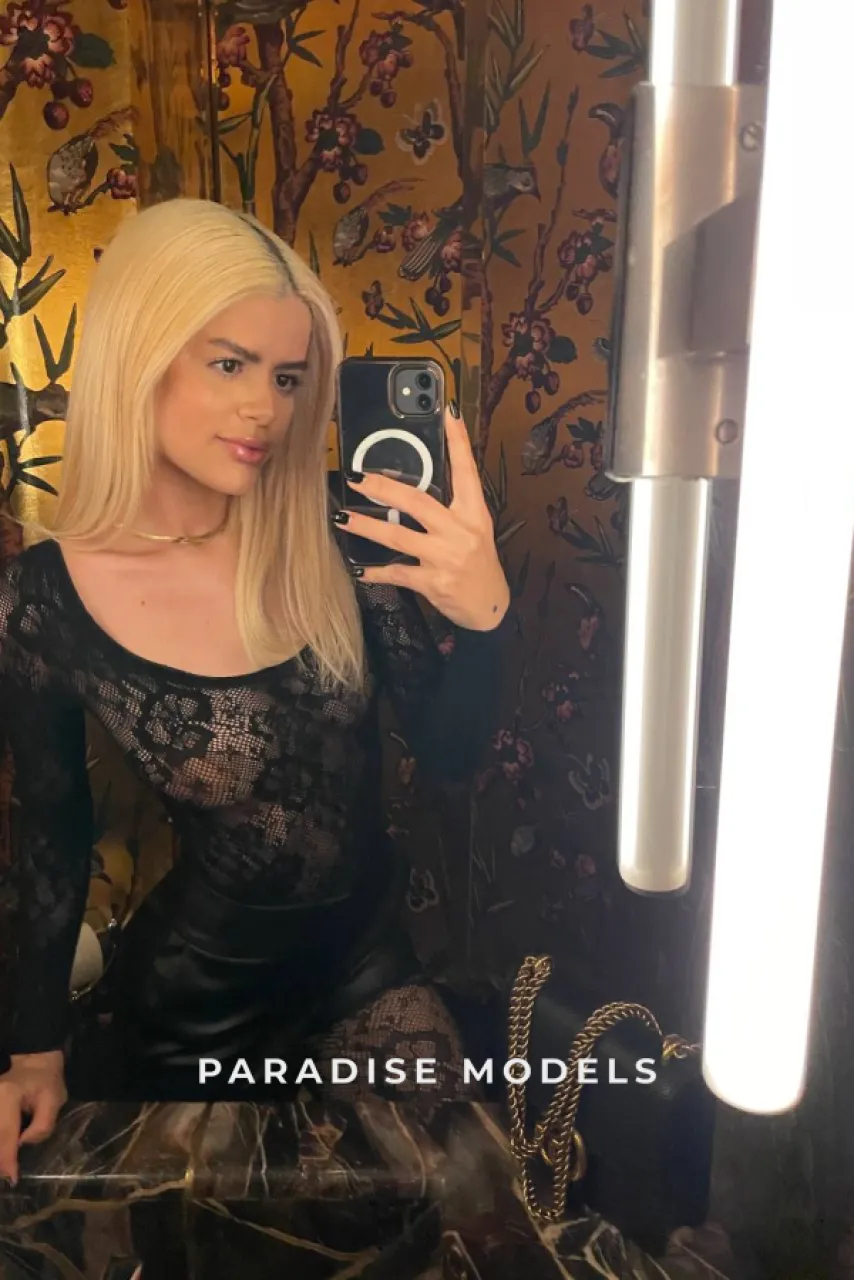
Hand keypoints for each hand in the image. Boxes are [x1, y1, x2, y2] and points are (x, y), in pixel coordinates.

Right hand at [0, 1050, 66, 1183]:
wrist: (31, 1063)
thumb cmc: (45, 1081)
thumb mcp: (54, 1099)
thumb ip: (42, 1125)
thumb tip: (24, 1145)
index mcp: (7, 1095)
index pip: (5, 1133)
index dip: (6, 1159)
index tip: (12, 1178)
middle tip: (7, 1179)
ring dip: (0, 1153)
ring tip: (7, 1169)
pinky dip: (0, 1145)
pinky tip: (4, 1158)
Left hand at [339, 404, 509, 630]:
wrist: (490, 606)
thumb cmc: (478, 563)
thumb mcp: (473, 529)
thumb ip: (450, 507)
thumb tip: (413, 485)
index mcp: (473, 513)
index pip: (466, 470)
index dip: (457, 441)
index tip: (448, 411)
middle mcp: (460, 531)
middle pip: (417, 502)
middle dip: (383, 488)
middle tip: (356, 477)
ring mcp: (446, 558)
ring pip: (398, 536)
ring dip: (366, 527)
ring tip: (341, 518)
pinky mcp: (433, 582)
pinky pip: (397, 572)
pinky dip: (375, 572)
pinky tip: (358, 569)